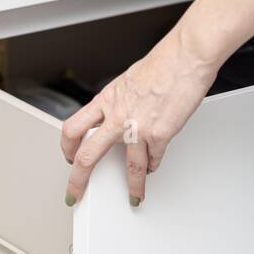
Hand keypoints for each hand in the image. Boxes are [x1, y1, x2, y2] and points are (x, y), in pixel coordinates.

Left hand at [60, 31, 216, 206]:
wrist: (186, 57)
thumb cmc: (163, 64)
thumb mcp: (128, 82)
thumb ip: (119, 103)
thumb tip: (117, 116)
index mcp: (107, 100)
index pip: (73, 129)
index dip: (66, 148)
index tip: (68, 159)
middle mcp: (117, 116)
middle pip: (86, 157)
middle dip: (77, 182)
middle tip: (76, 193)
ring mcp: (137, 128)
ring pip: (129, 169)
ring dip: (133, 187)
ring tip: (134, 195)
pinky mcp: (159, 135)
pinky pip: (153, 160)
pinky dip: (153, 166)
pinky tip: (153, 167)